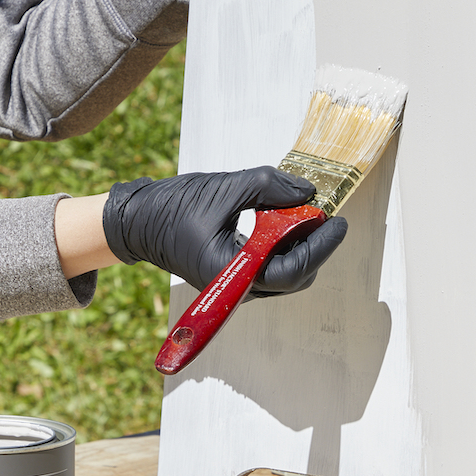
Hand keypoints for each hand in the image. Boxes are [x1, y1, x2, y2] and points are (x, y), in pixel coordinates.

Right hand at [102, 166, 347, 296]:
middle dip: (314, 245)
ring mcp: (238, 286)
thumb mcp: (224, 188)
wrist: (137, 222)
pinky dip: (285, 244)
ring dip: (301, 244)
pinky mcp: (237, 277)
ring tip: (302, 211)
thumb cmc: (171, 208)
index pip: (292, 272)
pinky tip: (284, 218)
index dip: (321, 248)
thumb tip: (309, 192)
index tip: (338, 222)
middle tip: (321, 212)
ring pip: (286, 273)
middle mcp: (237, 288)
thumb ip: (269, 187)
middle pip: (295, 277)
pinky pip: (273, 266)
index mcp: (231, 274)